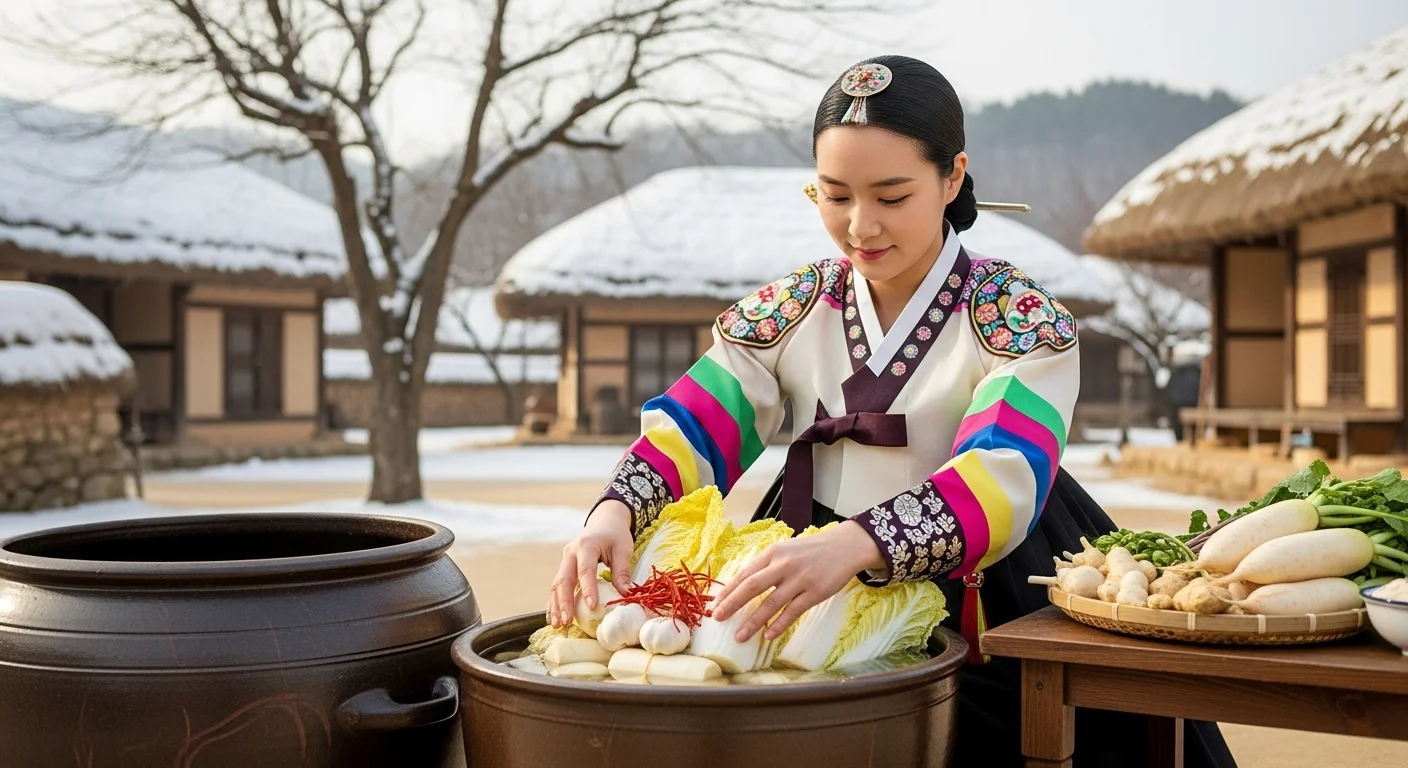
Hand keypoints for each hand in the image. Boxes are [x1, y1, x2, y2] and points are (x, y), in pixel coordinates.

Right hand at [549, 500, 633, 627]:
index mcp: (586, 545)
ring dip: (556, 606)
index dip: (587, 588)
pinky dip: (554, 602)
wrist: (604, 522)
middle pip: (564, 579)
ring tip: (559, 625)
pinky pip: (556, 586)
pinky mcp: (564, 568)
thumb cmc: (615, 535)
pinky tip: (555, 618)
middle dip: (564, 602)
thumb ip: (622, 571)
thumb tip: (625, 595)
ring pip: (556, 585)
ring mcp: (564, 560)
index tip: (592, 606)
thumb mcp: (623, 549)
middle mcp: (571, 553)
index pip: (585, 569)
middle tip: (567, 621)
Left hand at [710, 521, 884, 641]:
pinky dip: (779, 625)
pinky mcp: (815, 592)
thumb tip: (740, 586)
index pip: (745, 573)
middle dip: (732, 604)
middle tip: (717, 619)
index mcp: (773, 553)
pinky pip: (793, 612)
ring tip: (739, 636)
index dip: (728, 590)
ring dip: (753, 622)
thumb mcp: (785, 551)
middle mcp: (783, 565)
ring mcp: (799, 579)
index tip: (715, 604)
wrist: (844, 547)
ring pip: (771, 603)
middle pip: (752, 587)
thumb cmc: (809, 551)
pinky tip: (768, 636)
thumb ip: (765, 566)